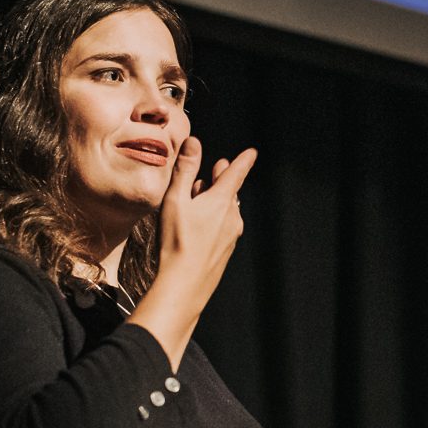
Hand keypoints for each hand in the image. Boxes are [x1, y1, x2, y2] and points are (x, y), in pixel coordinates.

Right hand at [159, 136, 254, 287]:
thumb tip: (194, 142)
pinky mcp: (226, 251)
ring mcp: (231, 235)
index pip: (236, 173)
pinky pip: (223, 226)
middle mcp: (232, 217)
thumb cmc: (176, 241)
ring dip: (215, 199)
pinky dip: (214, 218)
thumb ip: (185, 170)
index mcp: (222, 201)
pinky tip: (200, 224)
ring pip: (225, 210)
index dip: (243, 161)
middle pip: (229, 191)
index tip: (252, 152)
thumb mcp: (175, 200)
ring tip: (200, 195)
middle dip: (223, 177)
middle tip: (219, 167)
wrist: (184, 285)